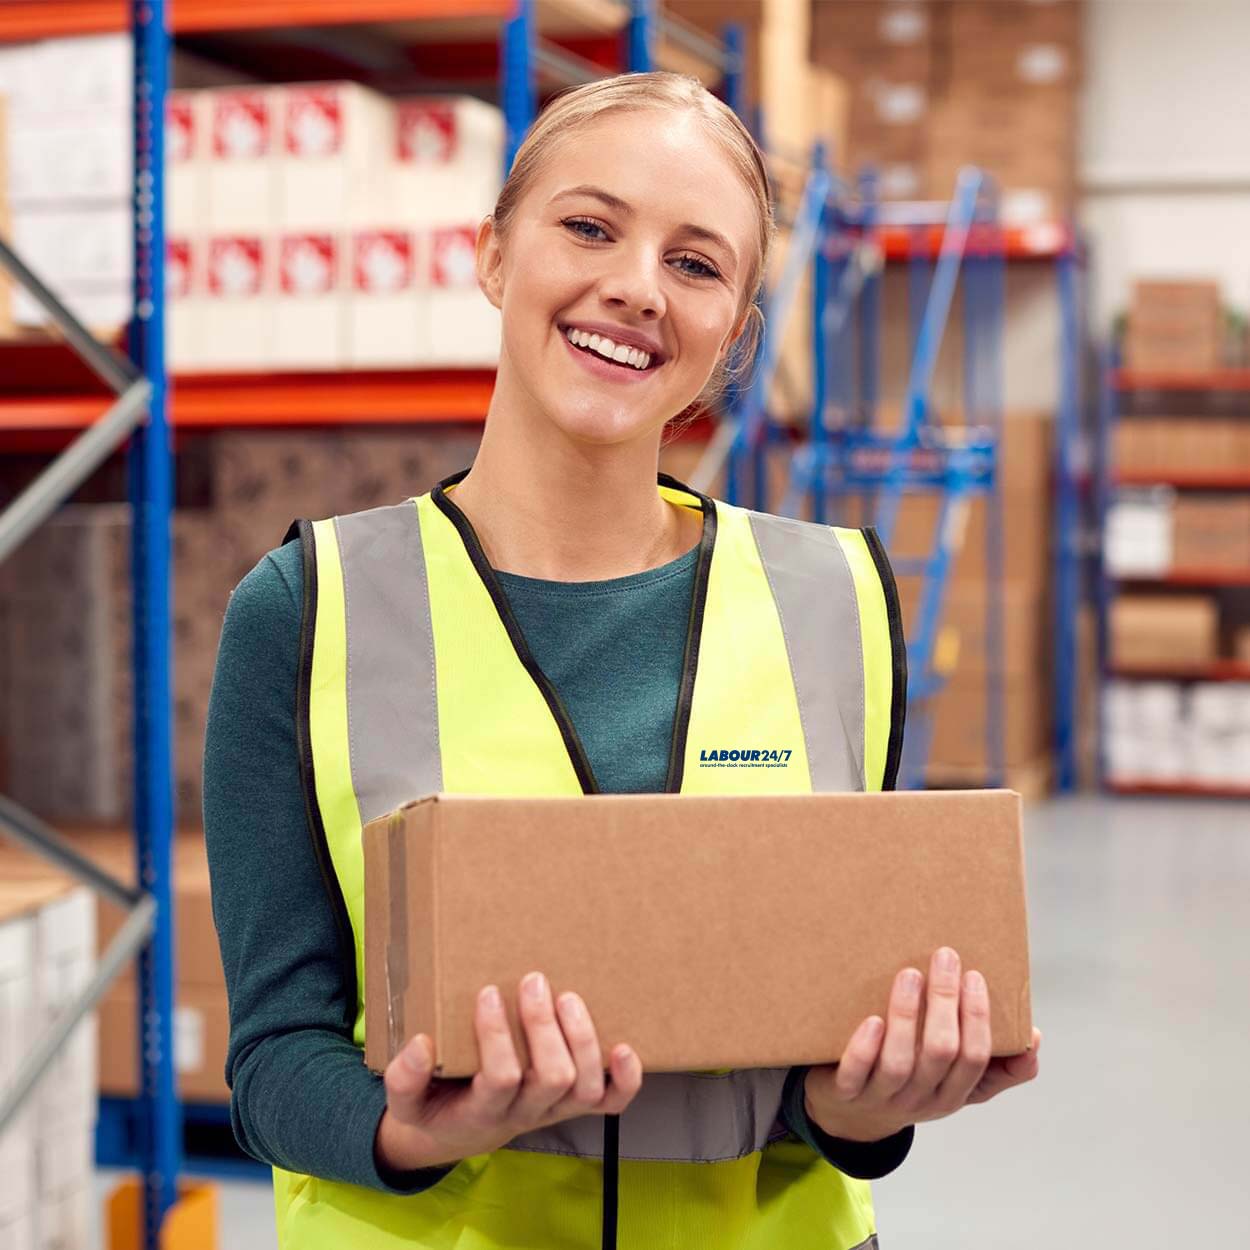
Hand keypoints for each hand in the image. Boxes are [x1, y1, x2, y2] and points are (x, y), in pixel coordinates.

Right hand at [375, 971, 642, 1171]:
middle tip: (533, 982)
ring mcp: (554, 1110)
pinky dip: (625, 1079)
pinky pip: (611, 1103)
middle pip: (553, 1077)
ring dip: (582, 1040)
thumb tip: (421, 1046)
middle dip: (545, 1027)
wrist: (455, 1133)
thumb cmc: (435, 1104)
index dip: (498, 1036)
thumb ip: (405, 1079)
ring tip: (567, 998)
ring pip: (584, 1086)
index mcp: (483, 1112)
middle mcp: (526, 1114)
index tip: (488, 992)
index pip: (501, 1078)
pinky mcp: (574, 1104)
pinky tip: (624, 1047)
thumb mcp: (407, 1101)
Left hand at [803, 947, 1041, 1144]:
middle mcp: (921, 1098)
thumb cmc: (912, 1083)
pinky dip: (865, 1047)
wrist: (852, 1115)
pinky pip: (856, 1073)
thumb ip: (998, 1065)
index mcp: (953, 1093)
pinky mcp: (846, 1093)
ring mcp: (883, 1097)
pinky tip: (871, 1019)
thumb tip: (1034, 1038)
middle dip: (946, 1002)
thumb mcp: (957, 1083)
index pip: (975, 1057)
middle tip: (945, 957)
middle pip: (941, 1052)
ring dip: (906, 1014)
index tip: (975, 975)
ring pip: (900, 1061)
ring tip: (909, 974)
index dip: (978, 1017)